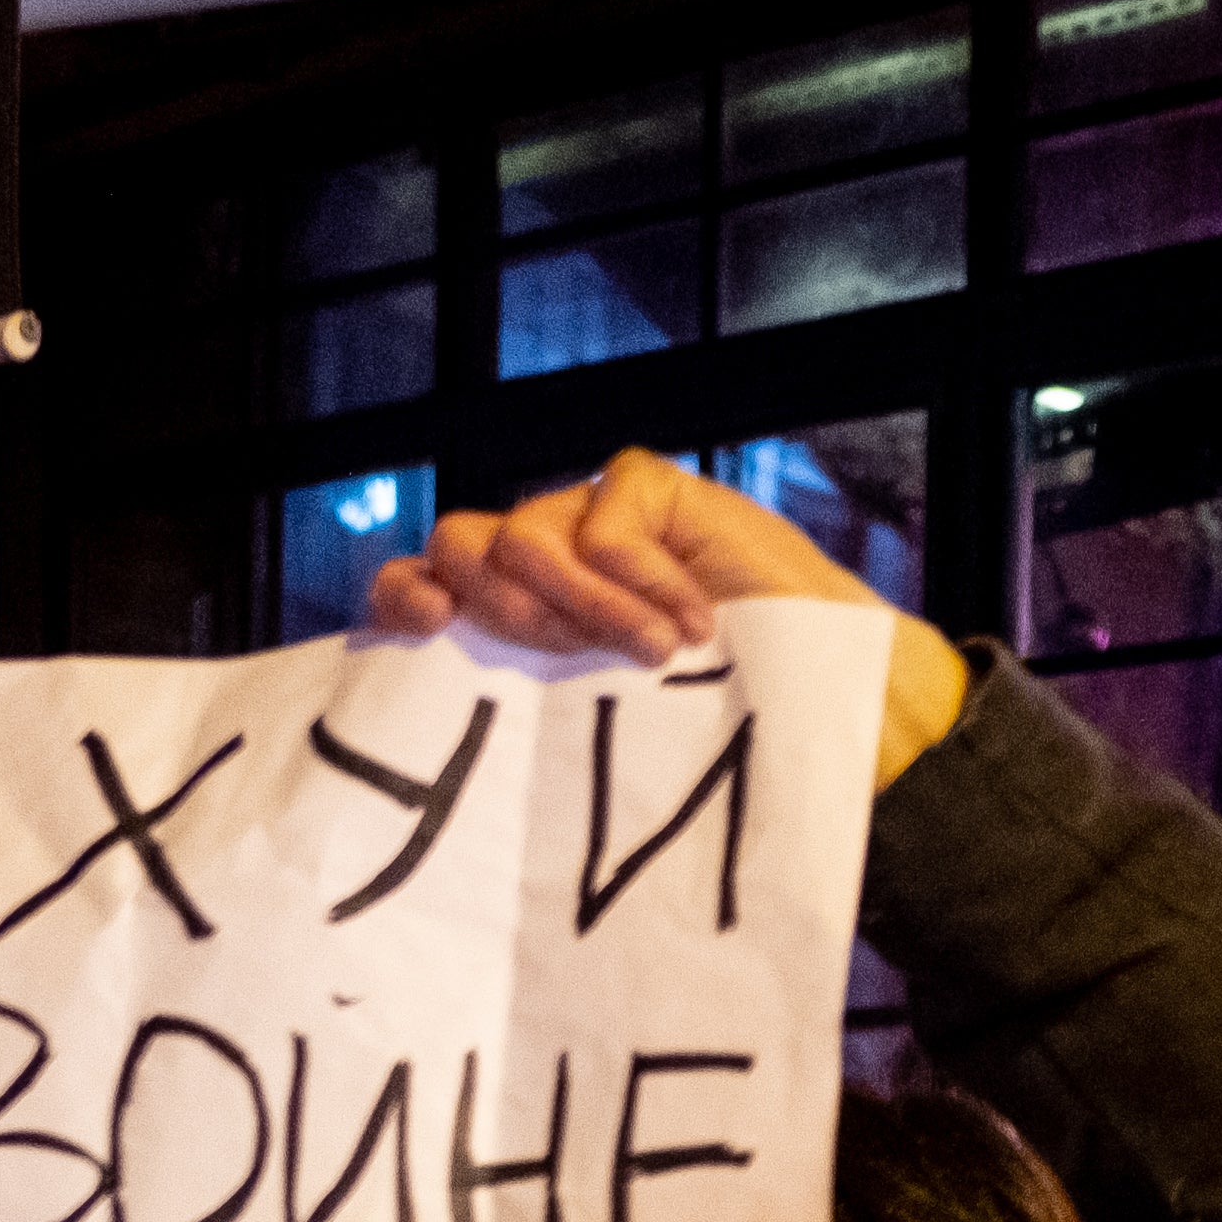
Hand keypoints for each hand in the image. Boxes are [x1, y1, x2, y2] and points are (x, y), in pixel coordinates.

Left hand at [362, 449, 972, 787]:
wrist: (818, 708)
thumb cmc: (701, 731)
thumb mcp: (580, 724)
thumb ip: (511, 696)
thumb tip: (427, 699)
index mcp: (505, 620)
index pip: (417, 584)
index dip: (403, 595)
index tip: (429, 624)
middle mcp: (538, 561)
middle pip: (459, 544)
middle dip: (500, 609)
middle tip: (564, 659)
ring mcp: (591, 517)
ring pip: (524, 534)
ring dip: (584, 605)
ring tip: (653, 656)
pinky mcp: (648, 490)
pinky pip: (607, 517)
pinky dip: (644, 577)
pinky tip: (696, 622)